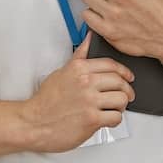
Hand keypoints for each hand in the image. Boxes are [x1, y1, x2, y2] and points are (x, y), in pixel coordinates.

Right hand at [20, 33, 135, 152]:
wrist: (34, 123)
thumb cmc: (46, 101)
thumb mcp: (62, 72)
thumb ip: (79, 56)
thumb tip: (90, 38)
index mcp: (79, 69)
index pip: (111, 65)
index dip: (124, 72)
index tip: (128, 77)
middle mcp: (86, 82)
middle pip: (120, 81)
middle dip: (126, 90)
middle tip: (126, 95)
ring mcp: (89, 101)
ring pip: (121, 99)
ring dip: (121, 105)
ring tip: (114, 108)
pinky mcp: (92, 119)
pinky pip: (116, 117)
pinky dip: (114, 119)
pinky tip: (107, 119)